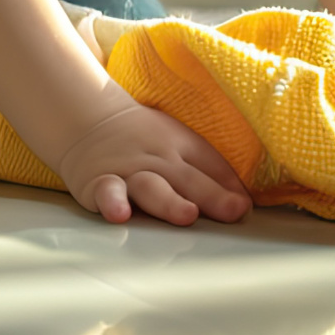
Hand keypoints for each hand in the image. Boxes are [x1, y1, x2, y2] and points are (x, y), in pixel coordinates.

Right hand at [54, 100, 252, 225]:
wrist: (88, 120)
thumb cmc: (143, 139)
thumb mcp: (181, 144)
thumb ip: (212, 174)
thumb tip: (245, 206)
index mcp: (181, 148)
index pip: (212, 166)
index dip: (230, 188)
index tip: (246, 207)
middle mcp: (158, 161)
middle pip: (188, 178)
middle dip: (212, 196)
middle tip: (234, 211)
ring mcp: (129, 173)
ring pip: (151, 187)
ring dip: (170, 202)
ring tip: (187, 215)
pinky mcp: (100, 185)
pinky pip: (107, 193)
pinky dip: (112, 202)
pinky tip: (120, 214)